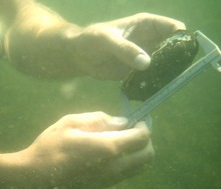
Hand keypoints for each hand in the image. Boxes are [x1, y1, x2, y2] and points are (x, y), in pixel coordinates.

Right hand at [23, 111, 152, 188]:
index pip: (142, 137)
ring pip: (140, 166)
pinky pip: (128, 172)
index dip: (144, 125)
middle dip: (145, 139)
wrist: (36, 178)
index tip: (136, 118)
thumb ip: (99, 119)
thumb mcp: (71, 123)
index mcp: (109, 148)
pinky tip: (110, 152)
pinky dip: (129, 160)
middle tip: (131, 129)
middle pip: (147, 155)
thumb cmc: (51, 147)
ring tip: (120, 139)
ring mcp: (111, 179)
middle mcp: (116, 166)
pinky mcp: (105, 185)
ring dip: (138, 151)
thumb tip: (120, 122)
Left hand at [69, 13, 185, 79]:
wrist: (79, 56)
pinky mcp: (139, 72)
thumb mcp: (106, 40)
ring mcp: (146, 57)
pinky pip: (152, 77)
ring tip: (161, 83)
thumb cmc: (91, 39)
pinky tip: (151, 90)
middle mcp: (150, 40)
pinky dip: (154, 83)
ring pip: (165, 65)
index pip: (174, 28)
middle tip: (171, 74)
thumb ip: (125, 49)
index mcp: (147, 25)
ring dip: (166, 74)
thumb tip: (146, 63)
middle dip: (176, 61)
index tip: (179, 55)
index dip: (181, 40)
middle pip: (174, 49)